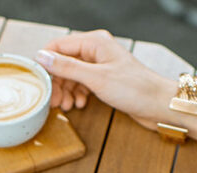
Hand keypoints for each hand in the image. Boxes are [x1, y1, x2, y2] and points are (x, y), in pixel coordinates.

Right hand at [35, 30, 170, 128]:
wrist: (158, 105)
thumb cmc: (135, 89)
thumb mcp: (96, 78)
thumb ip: (67, 67)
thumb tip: (42, 57)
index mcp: (95, 42)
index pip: (58, 45)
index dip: (45, 63)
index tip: (37, 81)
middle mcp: (97, 50)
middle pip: (64, 62)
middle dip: (56, 82)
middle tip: (53, 101)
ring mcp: (101, 65)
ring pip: (72, 75)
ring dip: (66, 91)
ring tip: (67, 106)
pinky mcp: (104, 79)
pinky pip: (82, 84)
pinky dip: (77, 94)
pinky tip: (80, 104)